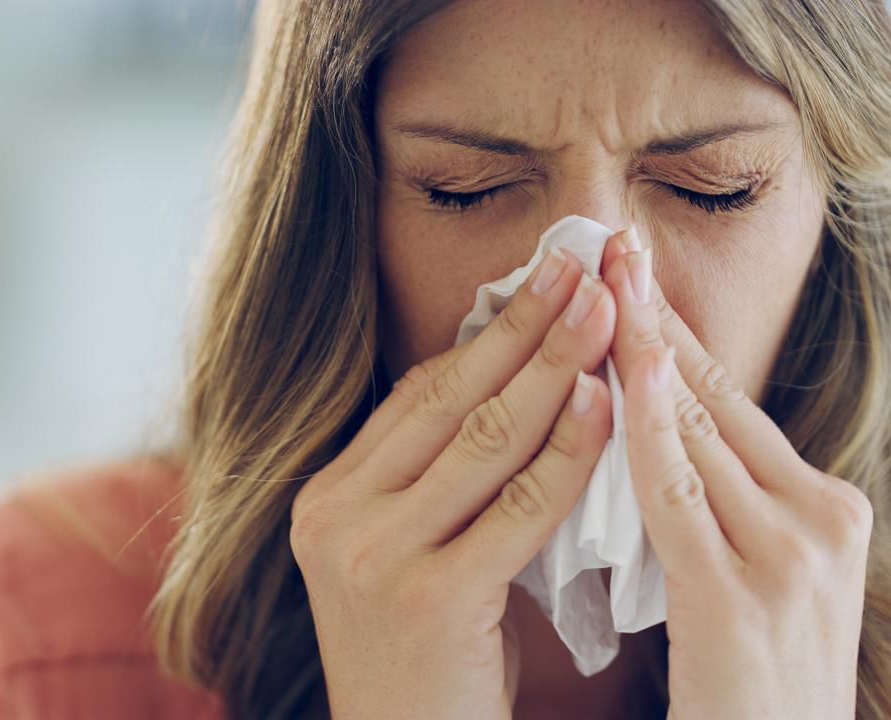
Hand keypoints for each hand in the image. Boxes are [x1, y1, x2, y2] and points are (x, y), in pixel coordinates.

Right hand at [290, 247, 617, 718]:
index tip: (537, 282)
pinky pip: (517, 509)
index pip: (414, 398)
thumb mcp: (405, 556)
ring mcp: (373, 556)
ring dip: (555, 370)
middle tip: (580, 267)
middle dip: (523, 327)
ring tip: (605, 314)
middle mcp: (335, 518)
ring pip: (484, 442)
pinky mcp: (428, 598)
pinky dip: (568, 454)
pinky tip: (606, 407)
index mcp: (326, 499)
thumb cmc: (424, 659)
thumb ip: (436, 481)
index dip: (482, 335)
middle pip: (448, 402)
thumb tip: (512, 382)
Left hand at [600, 228, 871, 718]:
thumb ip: (711, 505)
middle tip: (610, 242)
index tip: (630, 272)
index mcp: (821, 508)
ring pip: (698, 429)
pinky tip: (613, 373)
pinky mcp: (742, 596)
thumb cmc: (745, 686)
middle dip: (655, 316)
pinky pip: (677, 494)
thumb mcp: (745, 575)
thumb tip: (644, 427)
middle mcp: (820, 518)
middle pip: (716, 396)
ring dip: (641, 347)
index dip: (674, 333)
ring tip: (602, 277)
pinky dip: (643, 427)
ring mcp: (790, 554)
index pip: (729, 401)